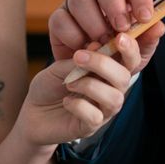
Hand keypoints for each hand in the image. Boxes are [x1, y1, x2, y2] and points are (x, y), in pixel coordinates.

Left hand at [18, 27, 155, 146]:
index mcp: (108, 72)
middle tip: (79, 56)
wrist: (32, 111)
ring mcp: (103, 110)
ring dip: (89, 85)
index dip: (132, 48)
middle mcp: (111, 90)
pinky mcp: (91, 127)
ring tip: (69, 83)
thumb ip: (79, 58)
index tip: (119, 37)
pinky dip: (78, 105)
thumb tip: (97, 45)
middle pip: (124, 78)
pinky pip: (95, 116)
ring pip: (114, 98)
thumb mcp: (60, 66)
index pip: (131, 60)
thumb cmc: (51, 85)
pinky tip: (67, 102)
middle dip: (104, 64)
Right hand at [47, 0, 164, 67]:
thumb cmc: (121, 55)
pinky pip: (61, 20)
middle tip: (121, 28)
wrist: (94, 75)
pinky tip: (84, 49)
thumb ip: (148, 38)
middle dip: (113, 3)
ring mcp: (75, 1)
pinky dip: (74, 37)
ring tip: (103, 44)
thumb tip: (158, 27)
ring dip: (93, 23)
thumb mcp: (139, 51)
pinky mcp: (58, 17)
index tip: (145, 18)